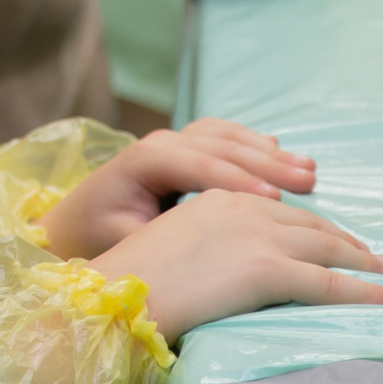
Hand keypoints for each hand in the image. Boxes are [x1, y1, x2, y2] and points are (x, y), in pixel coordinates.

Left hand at [40, 118, 315, 259]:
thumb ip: (167, 239)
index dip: (237, 180)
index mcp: (142, 162)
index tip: (274, 199)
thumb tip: (212, 244)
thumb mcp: (127, 245)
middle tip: (307, 182)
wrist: (74, 226)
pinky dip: (255, 146)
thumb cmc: (100, 242)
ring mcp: (173, 140)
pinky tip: (283, 156)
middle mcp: (160, 143)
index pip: (197, 165)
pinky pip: (225, 138)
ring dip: (269, 154)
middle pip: (220, 146)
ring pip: (228, 138)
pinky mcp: (184, 148)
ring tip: (308, 171)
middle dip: (266, 164)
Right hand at [91, 188, 382, 343]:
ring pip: (327, 249)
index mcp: (216, 200)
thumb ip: (203, 246)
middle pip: (309, 223)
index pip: (277, 209)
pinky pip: (329, 284)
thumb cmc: (130, 284)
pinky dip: (365, 293)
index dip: (311, 224)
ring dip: (363, 263)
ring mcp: (257, 237)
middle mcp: (242, 209)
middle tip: (373, 256)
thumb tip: (221, 266)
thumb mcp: (170, 248)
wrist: (116, 296)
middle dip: (345, 240)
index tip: (334, 237)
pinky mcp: (266, 270)